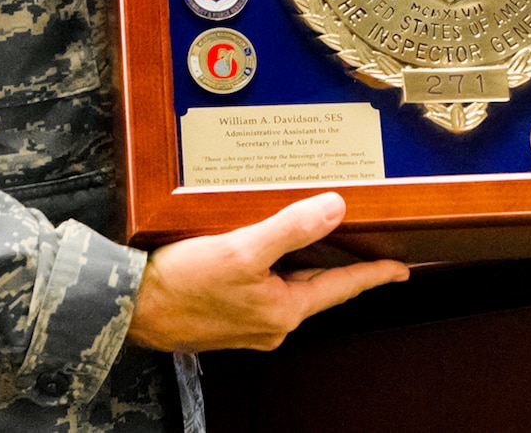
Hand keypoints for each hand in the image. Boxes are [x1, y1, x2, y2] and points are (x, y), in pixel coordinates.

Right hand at [126, 193, 408, 351]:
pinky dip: (271, 265)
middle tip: (359, 240)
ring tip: (313, 235)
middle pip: (316, 285)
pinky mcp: (225, 313)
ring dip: (301, 261)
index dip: (374, 274)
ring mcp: (247, 321)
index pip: (342, 288)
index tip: (401, 269)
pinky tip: (262, 247)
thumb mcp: (243, 249)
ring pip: (287, 285)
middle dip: (337, 263)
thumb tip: (336, 208)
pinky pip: (262, 285)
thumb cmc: (181, 284)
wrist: (129, 307)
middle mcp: (270, 322)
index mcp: (283, 311)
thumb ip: (292, 227)